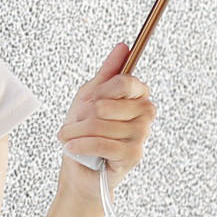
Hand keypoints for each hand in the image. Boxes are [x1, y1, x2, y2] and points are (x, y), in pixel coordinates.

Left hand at [57, 41, 155, 188]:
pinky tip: (72, 148)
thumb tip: (123, 47)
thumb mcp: (91, 96)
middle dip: (82, 115)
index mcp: (138, 95)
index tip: (90, 100)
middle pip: (106, 105)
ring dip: (76, 132)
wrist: (80, 169)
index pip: (124, 82)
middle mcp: (145, 113)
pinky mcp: (134, 155)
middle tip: (76, 124)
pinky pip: (103, 144)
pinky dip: (81, 145)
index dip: (101, 91)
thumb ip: (108, 72)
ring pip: (100, 125)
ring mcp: (141, 134)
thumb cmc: (85, 132)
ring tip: (70, 138)